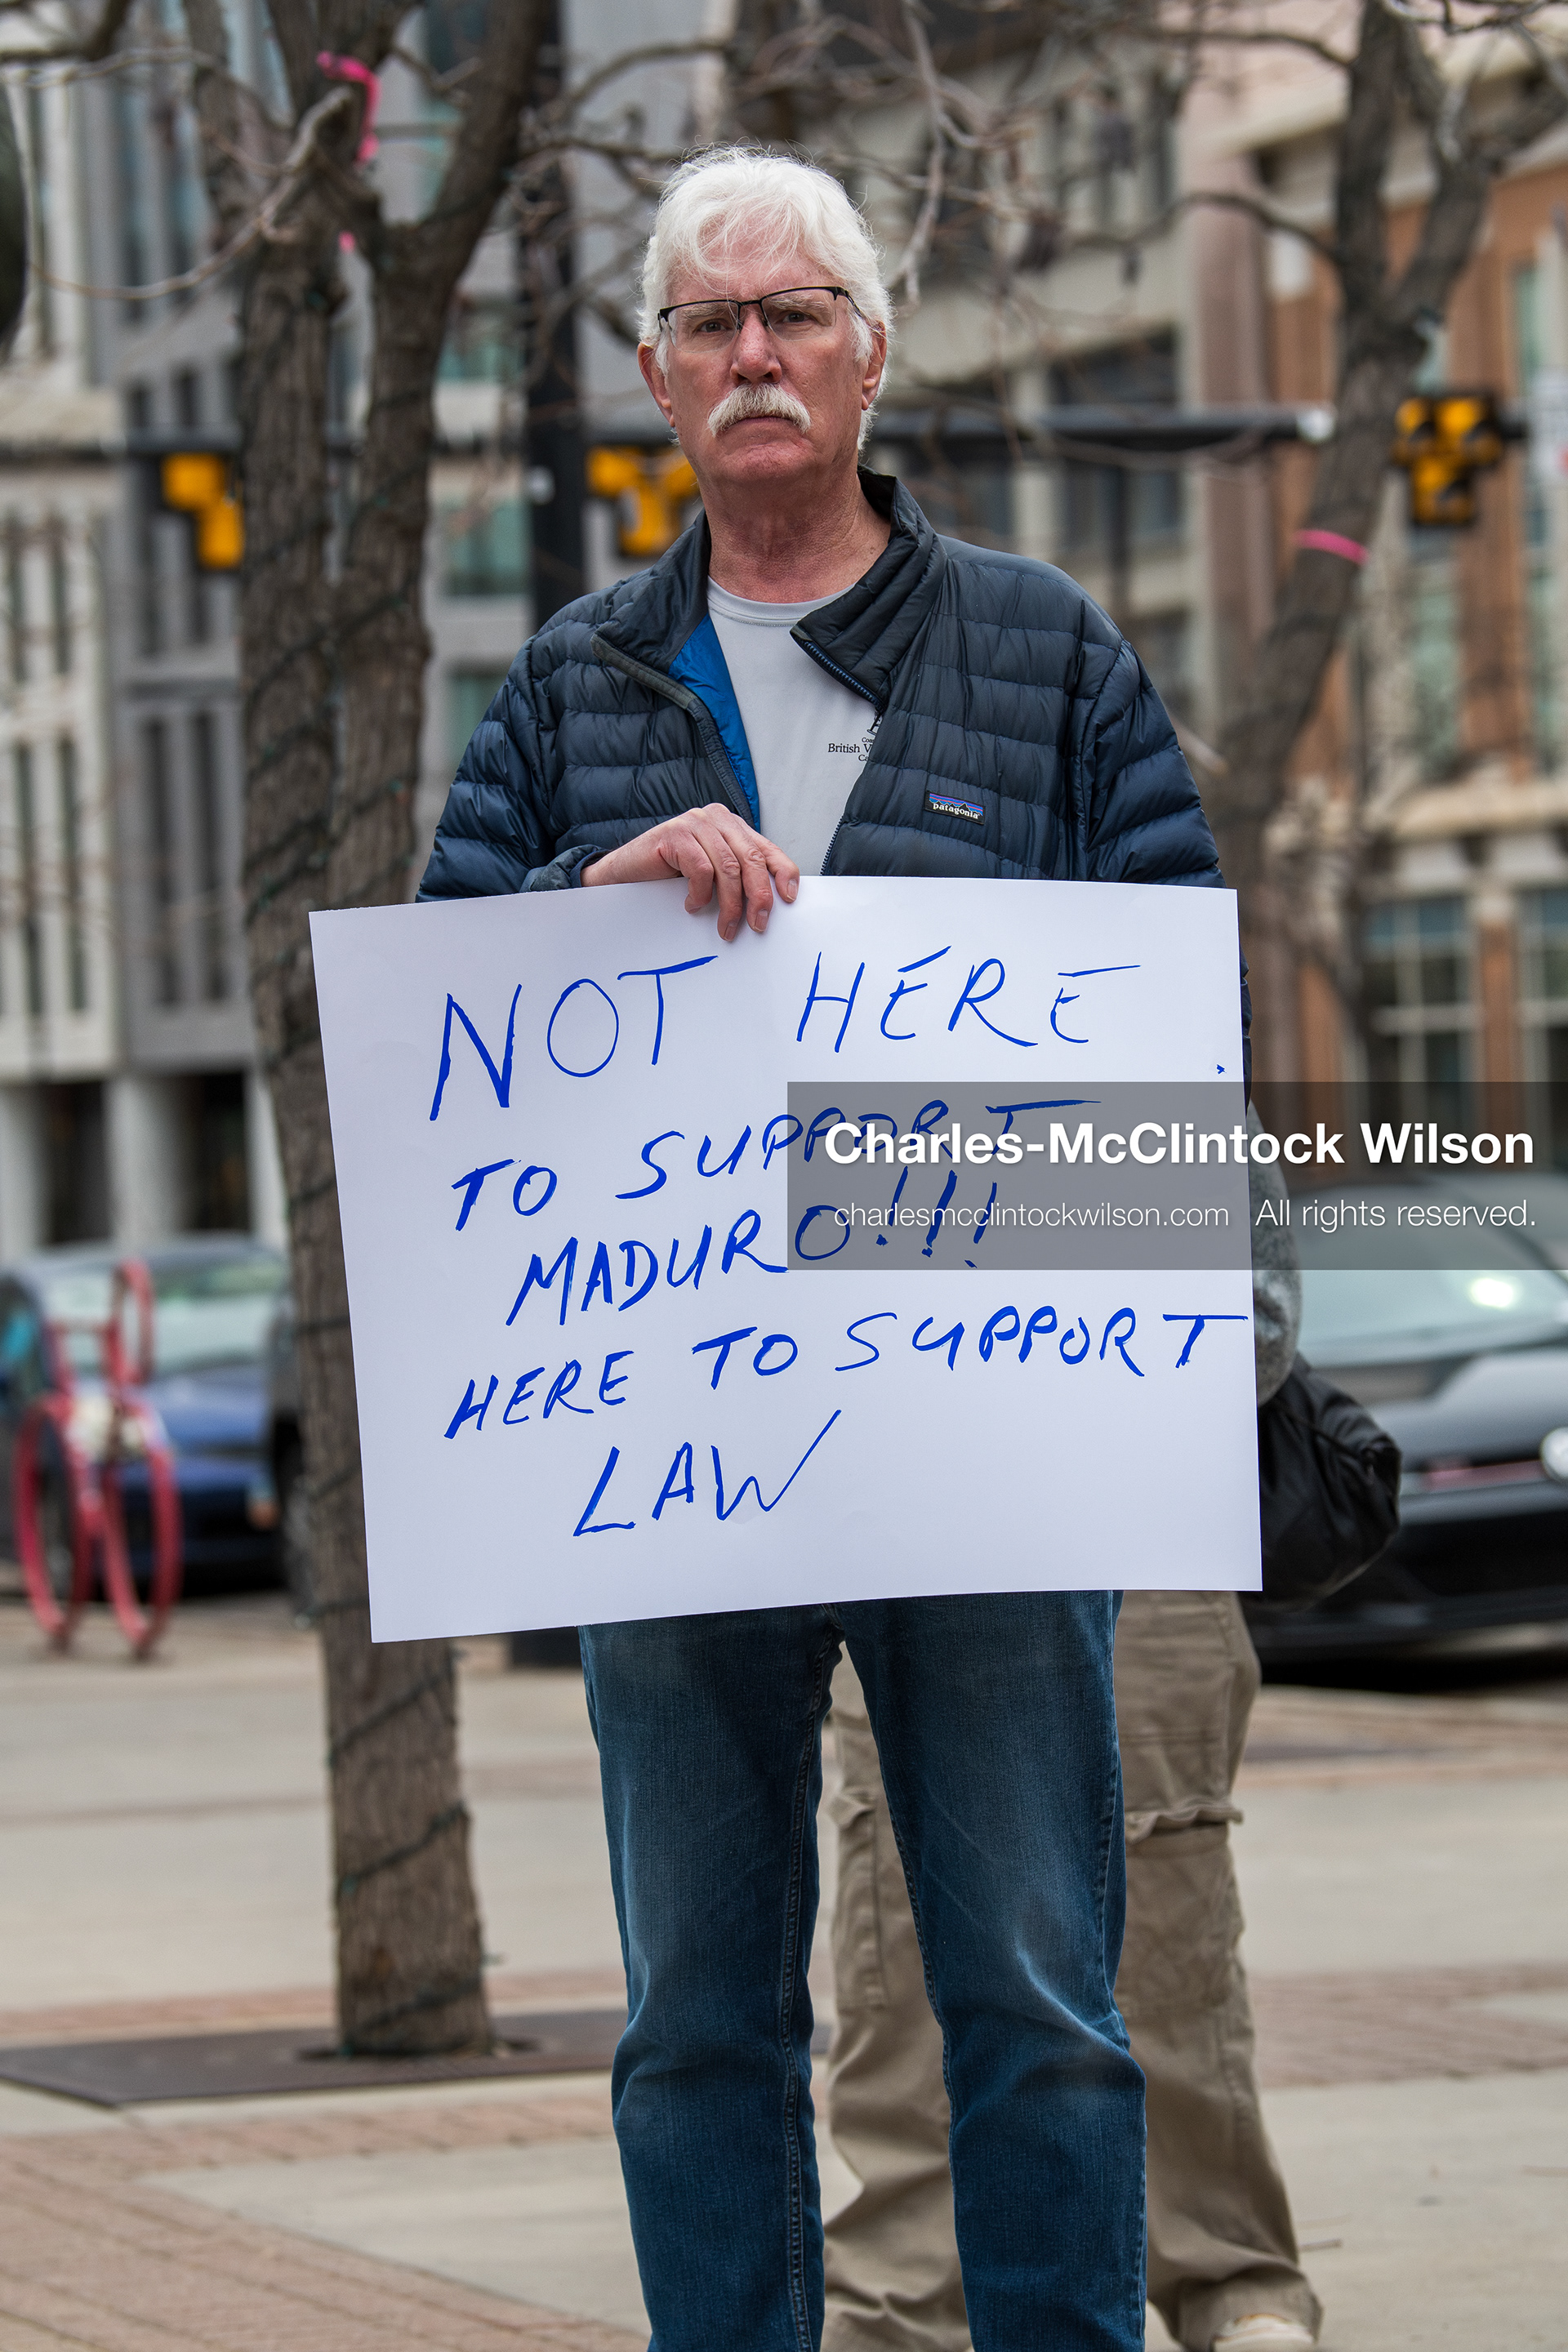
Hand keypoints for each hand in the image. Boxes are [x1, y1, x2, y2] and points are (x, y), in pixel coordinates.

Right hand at [582, 804, 798, 941]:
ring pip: (728, 867)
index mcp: (732, 826)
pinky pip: (701, 868)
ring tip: (726, 928)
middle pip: (750, 859)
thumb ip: (737, 878)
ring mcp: (695, 823)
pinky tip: (691, 905)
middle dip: (758, 896)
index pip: (766, 849)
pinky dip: (700, 894)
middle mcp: (717, 819)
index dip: (783, 873)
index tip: (790, 899)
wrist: (624, 875)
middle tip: (757, 925)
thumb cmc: (670, 878)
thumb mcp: (712, 877)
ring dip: (730, 904)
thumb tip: (768, 906)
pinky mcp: (675, 834)